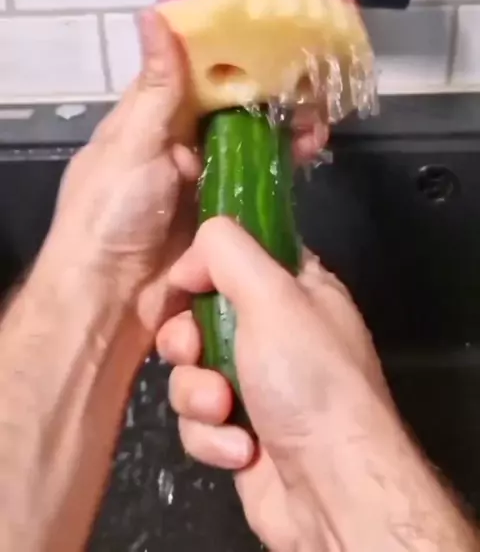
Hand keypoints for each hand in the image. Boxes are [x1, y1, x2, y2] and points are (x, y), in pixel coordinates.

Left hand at [41, 10, 326, 351]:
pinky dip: (285, 166)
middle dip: (268, 92)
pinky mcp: (223, 213)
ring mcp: (202, 180)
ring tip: (318, 116)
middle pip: (230, 108)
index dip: (227, 51)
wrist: (111, 301)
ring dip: (283, 128)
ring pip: (250, 143)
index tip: (266, 29)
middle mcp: (177, 144)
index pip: (192, 73)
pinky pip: (258, 182)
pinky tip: (310, 152)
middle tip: (309, 77)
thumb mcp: (133, 142)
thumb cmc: (110, 214)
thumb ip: (157, 86)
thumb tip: (153, 14)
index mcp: (149, 119)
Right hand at [158, 219, 477, 551]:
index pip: (237, 256)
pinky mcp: (239, 433)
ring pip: (191, 371)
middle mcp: (278, 333)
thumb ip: (227, 252)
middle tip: (194, 351)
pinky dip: (212, 436)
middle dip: (187, 339)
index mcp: (298, 290)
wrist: (332, 489)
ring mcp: (257, 386)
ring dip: (198, 394)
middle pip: (200, 316)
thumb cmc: (309, 380)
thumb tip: (190, 258)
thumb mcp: (273, 295)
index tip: (185, 284)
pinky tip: (241, 449)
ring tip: (225, 410)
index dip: (204, 268)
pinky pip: (198, 421)